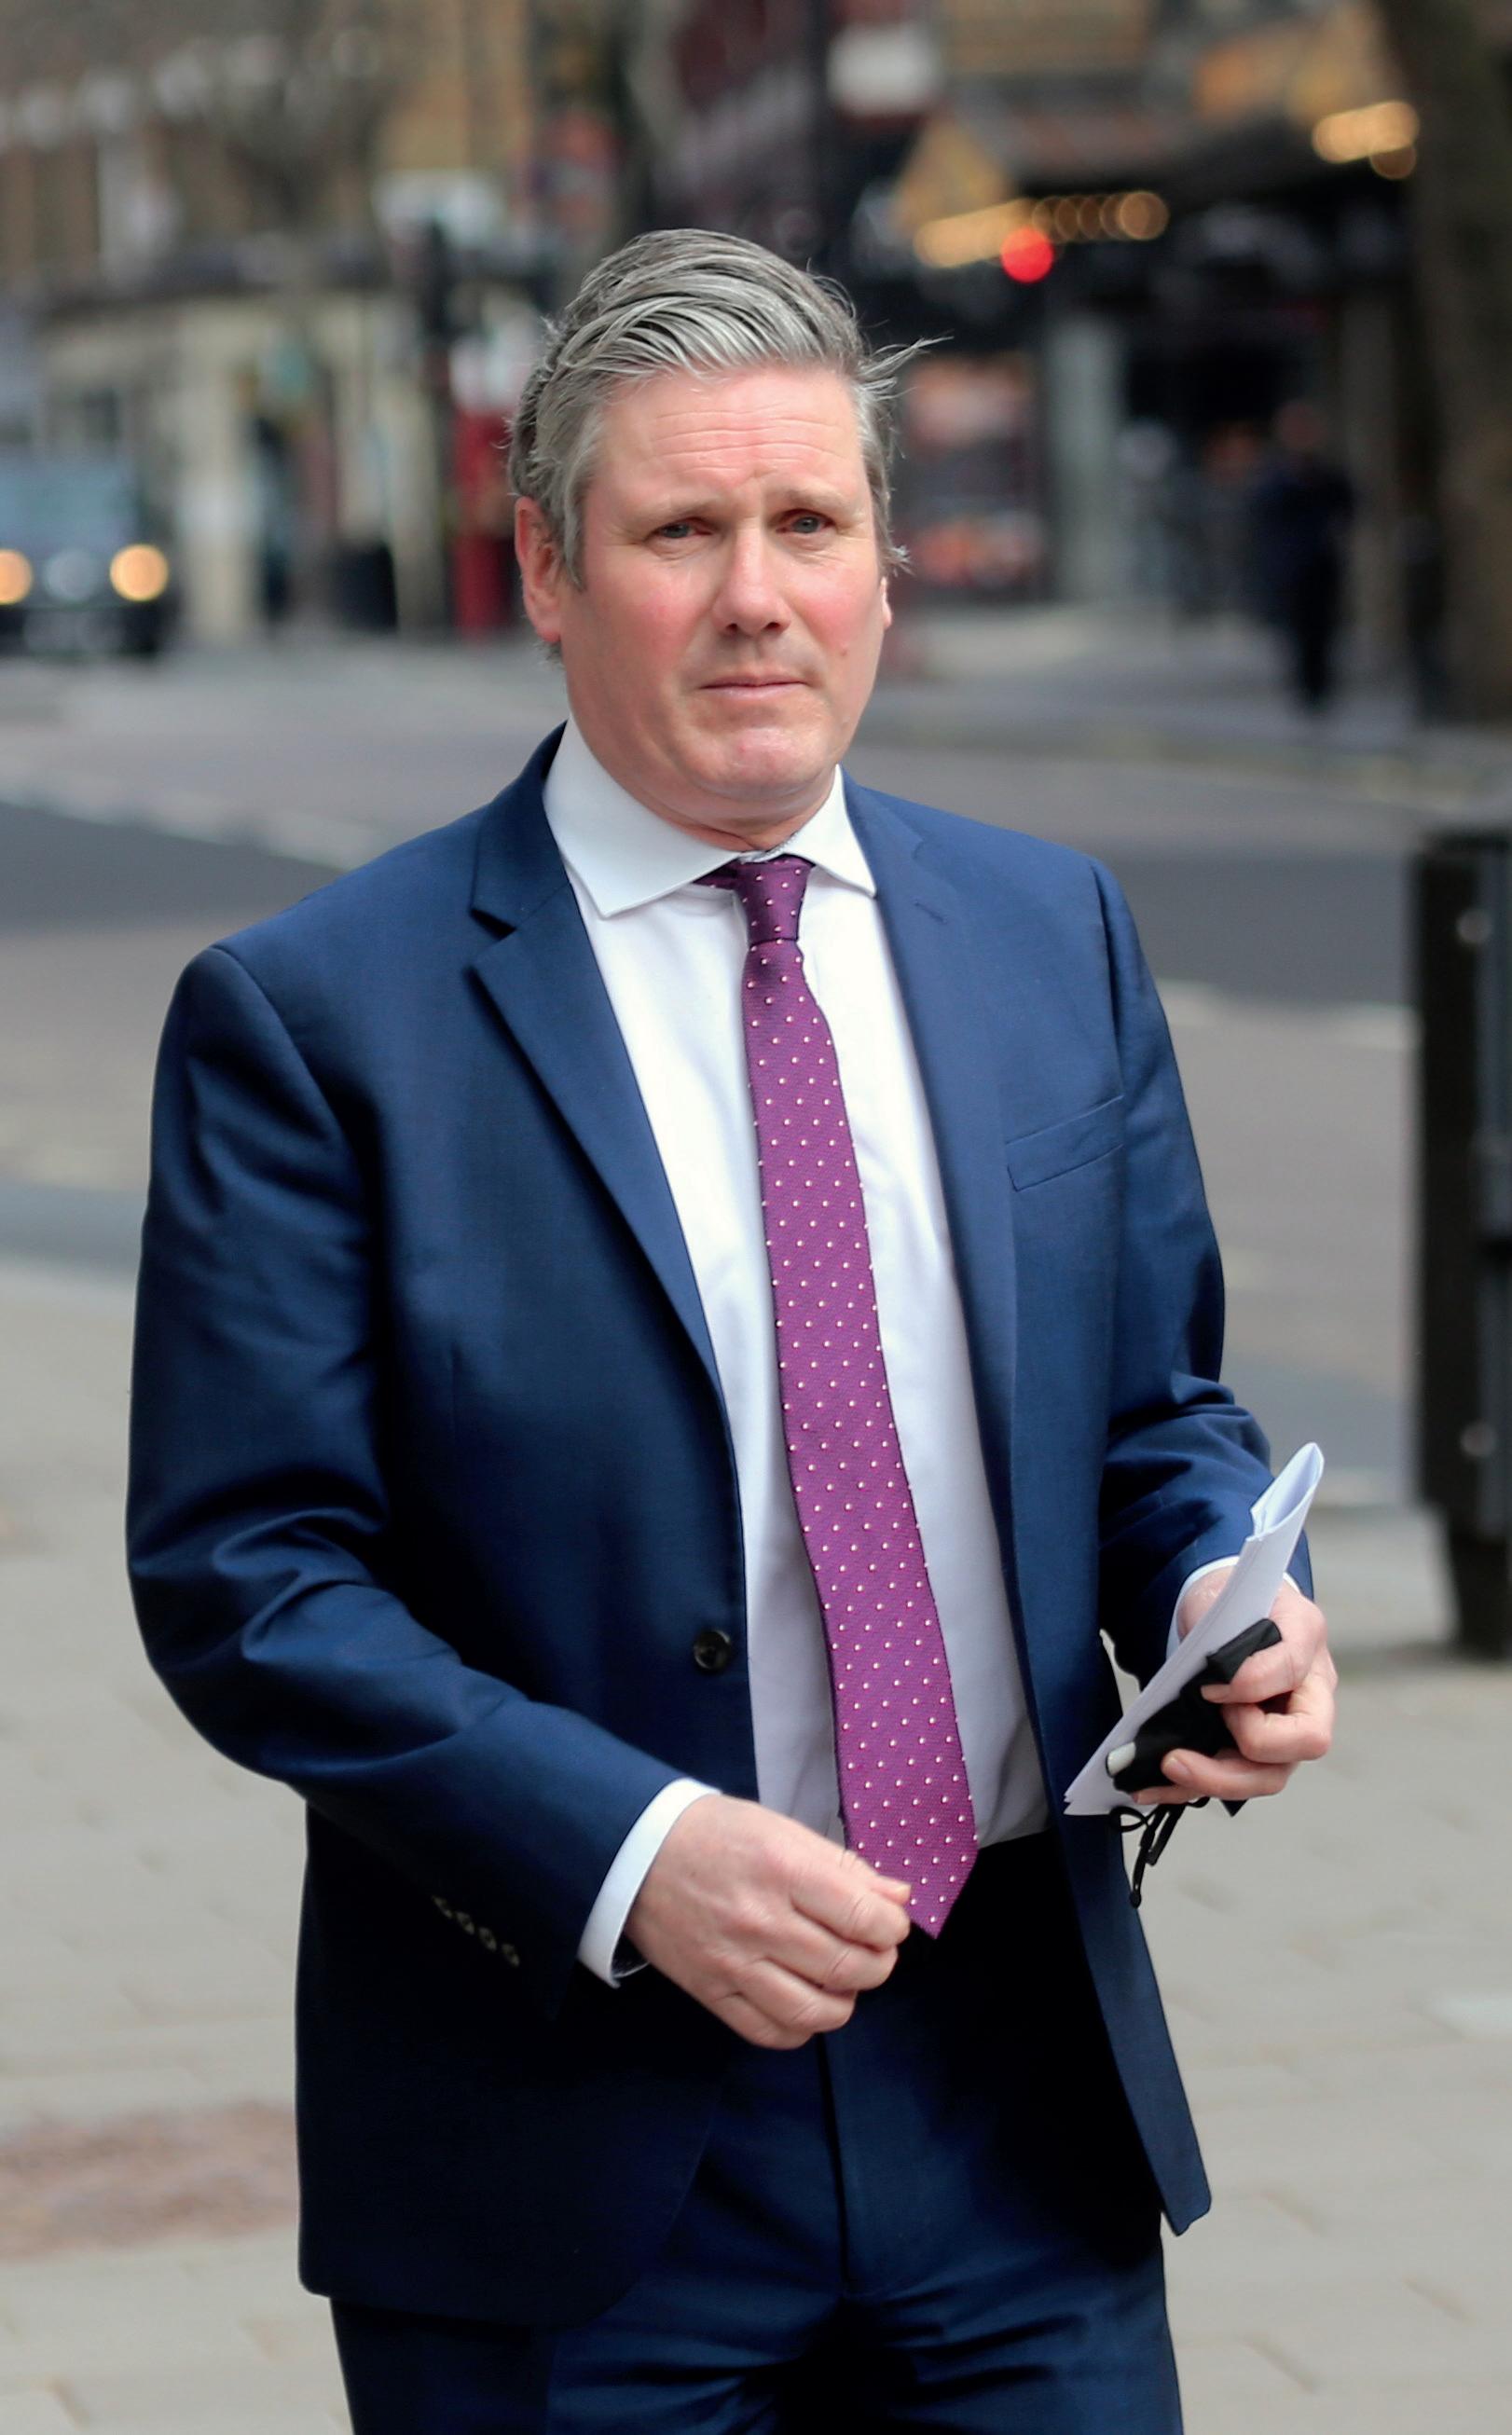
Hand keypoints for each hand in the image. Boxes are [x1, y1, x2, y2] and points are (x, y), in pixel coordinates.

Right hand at [626, 1794, 910, 2048]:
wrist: (637, 1852)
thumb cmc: (719, 1834)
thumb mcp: (784, 1831)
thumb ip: (845, 1868)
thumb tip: (899, 1900)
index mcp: (783, 1870)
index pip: (863, 1919)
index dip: (892, 1930)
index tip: (889, 1925)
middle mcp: (760, 1921)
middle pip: (846, 1968)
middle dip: (877, 1965)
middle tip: (873, 1952)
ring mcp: (733, 1963)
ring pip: (814, 2011)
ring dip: (845, 2002)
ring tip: (843, 1981)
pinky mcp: (710, 1992)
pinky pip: (769, 2031)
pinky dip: (801, 2028)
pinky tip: (806, 2002)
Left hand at [1133, 1572, 1335, 1807]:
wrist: (1221, 1611)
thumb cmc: (1228, 1601)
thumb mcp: (1222, 1598)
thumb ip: (1224, 1634)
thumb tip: (1215, 1684)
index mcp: (1306, 1639)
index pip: (1290, 1669)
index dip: (1250, 1683)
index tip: (1206, 1687)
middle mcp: (1310, 1692)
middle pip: (1304, 1741)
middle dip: (1248, 1747)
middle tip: (1193, 1737)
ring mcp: (1287, 1729)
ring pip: (1271, 1775)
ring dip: (1216, 1779)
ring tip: (1167, 1767)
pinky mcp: (1256, 1753)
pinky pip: (1234, 1782)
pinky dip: (1191, 1788)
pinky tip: (1150, 1786)